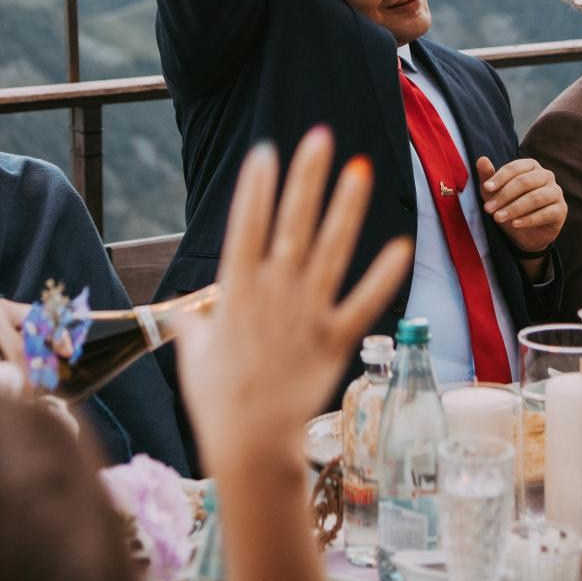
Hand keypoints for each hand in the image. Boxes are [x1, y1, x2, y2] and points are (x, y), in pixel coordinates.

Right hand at [176, 128, 412, 475]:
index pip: (246, 226)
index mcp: (237, 290)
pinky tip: (401, 246)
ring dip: (347, 208)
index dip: (256, 187)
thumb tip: (180, 315)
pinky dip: (383, 275)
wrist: (250, 442)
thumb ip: (192, 325)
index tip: (266, 151)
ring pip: (331, 250)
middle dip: (307, 179)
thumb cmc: (216, 399)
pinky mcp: (335, 338)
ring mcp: (307, 313)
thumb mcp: (192, 354)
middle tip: (320, 137)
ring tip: (360, 169)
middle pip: (293, 224)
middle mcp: (275, 292)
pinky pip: (363, 301)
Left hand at [477, 156, 565, 253]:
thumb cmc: (509, 207)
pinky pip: (545, 213)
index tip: (486, 188)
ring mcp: (556, 192)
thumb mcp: (494, 193)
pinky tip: (515, 225)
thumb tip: (481, 159)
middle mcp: (546, 175)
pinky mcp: (561, 210)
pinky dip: (528, 219)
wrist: (524, 234)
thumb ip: (488, 177)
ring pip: (535, 198)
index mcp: (531, 166)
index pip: (515, 168)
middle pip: (525, 182)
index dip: (500, 177)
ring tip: (498, 218)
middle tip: (488, 209)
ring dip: (514, 208)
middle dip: (504, 195)